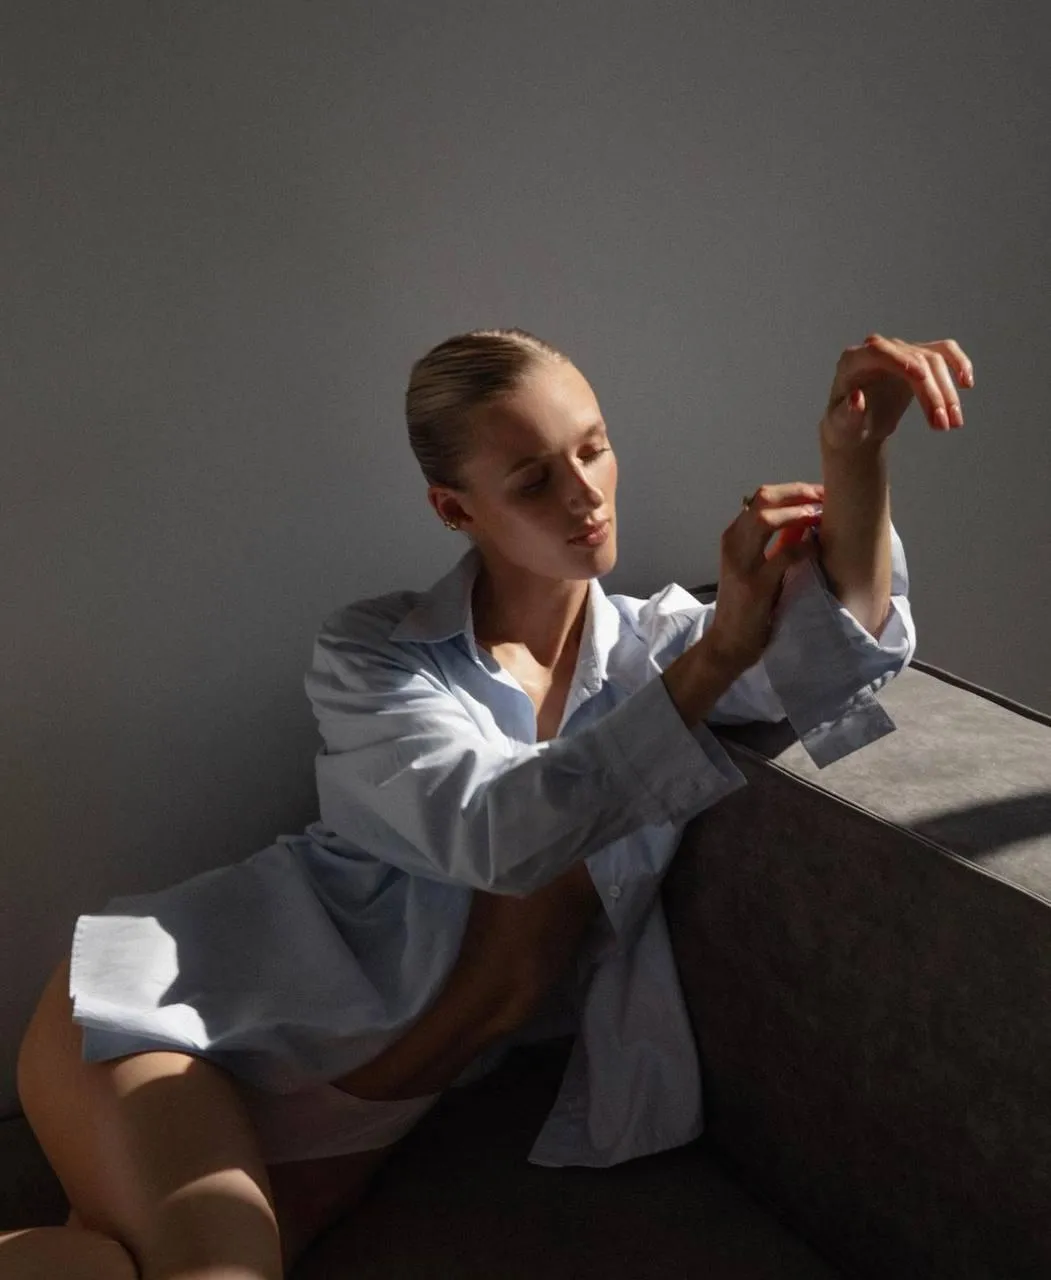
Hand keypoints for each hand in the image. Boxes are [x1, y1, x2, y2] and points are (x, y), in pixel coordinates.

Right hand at [707, 482, 824, 672]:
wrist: (729, 642)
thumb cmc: (746, 604)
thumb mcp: (757, 566)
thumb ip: (776, 542)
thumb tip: (805, 520)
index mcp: (733, 536)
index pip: (762, 497)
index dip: (794, 490)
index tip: (820, 493)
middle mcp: (733, 543)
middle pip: (764, 499)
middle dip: (799, 493)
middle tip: (825, 498)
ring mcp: (741, 563)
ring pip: (767, 519)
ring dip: (799, 513)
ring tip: (822, 516)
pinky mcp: (754, 585)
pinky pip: (784, 555)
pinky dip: (805, 547)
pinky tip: (819, 547)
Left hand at [819, 333, 974, 450]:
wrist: (857, 427)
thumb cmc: (843, 427)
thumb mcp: (840, 428)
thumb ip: (846, 415)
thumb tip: (857, 399)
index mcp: (852, 361)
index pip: (877, 351)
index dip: (900, 361)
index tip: (922, 378)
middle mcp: (877, 350)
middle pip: (913, 360)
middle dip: (931, 393)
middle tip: (942, 426)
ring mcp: (900, 352)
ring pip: (933, 360)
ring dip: (947, 392)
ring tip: (953, 424)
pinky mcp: (918, 358)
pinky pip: (944, 352)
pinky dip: (958, 363)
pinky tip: (966, 383)